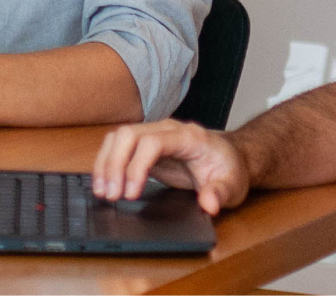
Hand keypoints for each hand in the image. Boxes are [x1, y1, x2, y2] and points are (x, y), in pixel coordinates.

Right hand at [93, 120, 249, 214]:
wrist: (229, 157)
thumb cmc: (229, 169)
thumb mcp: (233, 185)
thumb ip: (221, 193)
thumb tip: (208, 205)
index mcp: (187, 137)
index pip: (151, 143)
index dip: (136, 166)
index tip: (130, 193)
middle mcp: (165, 130)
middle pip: (127, 135)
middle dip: (113, 165)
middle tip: (110, 194)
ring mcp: (152, 134)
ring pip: (117, 138)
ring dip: (105, 164)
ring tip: (102, 191)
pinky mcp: (143, 145)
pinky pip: (117, 146)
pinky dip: (106, 163)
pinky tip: (103, 182)